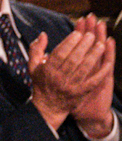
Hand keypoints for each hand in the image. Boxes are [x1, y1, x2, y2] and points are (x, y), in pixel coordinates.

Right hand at [30, 16, 112, 131]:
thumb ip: (36, 49)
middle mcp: (59, 77)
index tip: (78, 33)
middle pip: (73, 59)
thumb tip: (43, 35)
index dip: (69, 42)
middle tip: (91, 35)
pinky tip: (107, 64)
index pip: (60, 53)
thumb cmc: (41, 84)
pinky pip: (93, 81)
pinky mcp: (81, 92)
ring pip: (84, 68)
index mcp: (47, 69)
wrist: (48, 107)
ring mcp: (71, 85)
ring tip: (100, 45)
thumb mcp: (32, 66)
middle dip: (83, 46)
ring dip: (93, 56)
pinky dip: (101, 72)